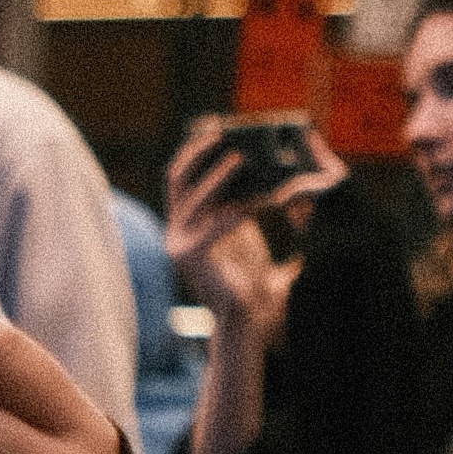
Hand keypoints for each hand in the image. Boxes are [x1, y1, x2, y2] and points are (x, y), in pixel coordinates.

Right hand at [163, 125, 327, 341]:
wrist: (249, 325)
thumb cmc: (254, 286)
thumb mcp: (251, 236)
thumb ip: (253, 207)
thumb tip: (275, 174)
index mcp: (188, 223)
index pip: (182, 175)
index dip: (196, 149)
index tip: (217, 128)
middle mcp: (176, 230)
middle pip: (178, 177)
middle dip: (198, 151)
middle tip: (223, 132)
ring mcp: (178, 243)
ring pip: (193, 195)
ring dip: (218, 175)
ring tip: (243, 159)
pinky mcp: (189, 257)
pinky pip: (212, 225)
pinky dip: (236, 210)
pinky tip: (260, 202)